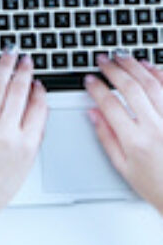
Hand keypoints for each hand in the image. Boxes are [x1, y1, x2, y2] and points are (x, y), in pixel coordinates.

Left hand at [0, 50, 46, 226]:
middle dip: (24, 72)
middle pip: (19, 94)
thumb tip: (38, 119)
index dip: (39, 92)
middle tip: (25, 58)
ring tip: (7, 54)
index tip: (38, 81)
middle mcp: (8, 133)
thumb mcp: (26, 167)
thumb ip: (32, 141)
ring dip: (3, 68)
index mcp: (28, 144)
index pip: (39, 109)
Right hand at [86, 51, 162, 211]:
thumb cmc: (158, 187)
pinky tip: (151, 68)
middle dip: (114, 70)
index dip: (96, 88)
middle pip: (131, 88)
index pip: (110, 104)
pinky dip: (160, 75)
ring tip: (124, 58)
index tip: (89, 80)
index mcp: (135, 141)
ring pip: (153, 85)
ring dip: (136, 67)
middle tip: (104, 60)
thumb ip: (107, 138)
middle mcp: (155, 128)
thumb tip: (94, 114)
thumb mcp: (124, 168)